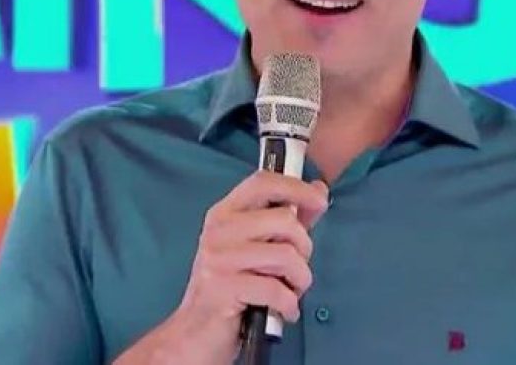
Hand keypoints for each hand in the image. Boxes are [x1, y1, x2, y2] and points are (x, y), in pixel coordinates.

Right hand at [116, 171, 328, 364]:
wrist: (196, 332)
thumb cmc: (232, 286)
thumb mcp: (256, 247)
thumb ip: (286, 219)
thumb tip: (318, 190)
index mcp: (224, 213)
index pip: (263, 183)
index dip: (296, 187)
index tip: (319, 200)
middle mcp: (218, 230)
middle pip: (284, 220)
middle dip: (304, 248)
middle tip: (295, 268)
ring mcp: (218, 258)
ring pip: (287, 255)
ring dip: (300, 280)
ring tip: (290, 291)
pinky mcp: (223, 288)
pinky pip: (278, 290)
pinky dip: (289, 304)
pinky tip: (284, 310)